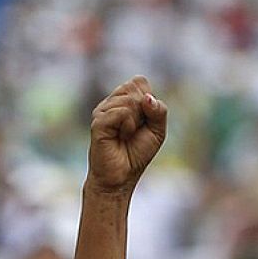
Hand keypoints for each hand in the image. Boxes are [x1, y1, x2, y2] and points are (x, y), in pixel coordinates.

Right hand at [86, 76, 167, 195]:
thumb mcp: (158, 131)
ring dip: (135, 121)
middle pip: (135, 87)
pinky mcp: (98, 121)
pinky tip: (120, 137)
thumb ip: (159, 110)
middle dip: (143, 111)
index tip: (143, 121)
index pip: (139, 81)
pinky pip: (122, 112)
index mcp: (123, 99)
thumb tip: (146, 97)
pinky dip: (128, 126)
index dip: (148, 100)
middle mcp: (111, 102)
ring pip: (130, 100)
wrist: (120, 177)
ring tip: (126, 135)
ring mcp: (102, 110)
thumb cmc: (137, 154)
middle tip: (134, 130)